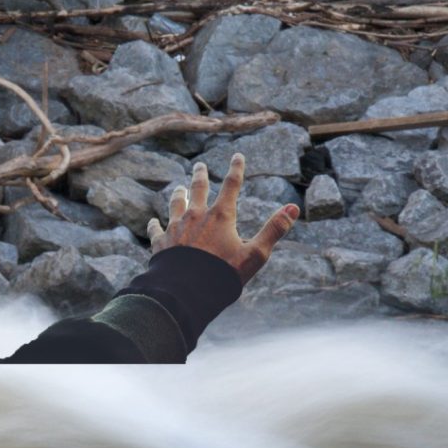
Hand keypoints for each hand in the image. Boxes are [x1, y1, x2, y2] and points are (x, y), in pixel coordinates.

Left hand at [147, 152, 299, 280]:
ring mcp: (176, 228)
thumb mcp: (255, 254)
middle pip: (198, 188)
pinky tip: (154, 222)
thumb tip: (294, 208)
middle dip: (200, 175)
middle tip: (200, 166)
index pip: (231, 185)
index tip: (237, 156)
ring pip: (176, 204)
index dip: (236, 168)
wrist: (187, 292)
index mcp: (221, 216)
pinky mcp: (161, 243)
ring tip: (179, 188)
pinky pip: (157, 229)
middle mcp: (196, 216)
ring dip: (179, 194)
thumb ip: (274, 229)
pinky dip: (156, 224)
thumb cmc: (223, 274)